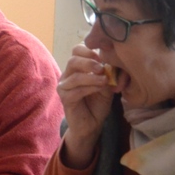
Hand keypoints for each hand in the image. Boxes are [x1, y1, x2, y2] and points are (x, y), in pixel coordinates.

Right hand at [58, 44, 115, 167]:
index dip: (89, 50)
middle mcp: (67, 75)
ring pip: (74, 76)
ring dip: (92, 77)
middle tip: (102, 68)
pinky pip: (75, 90)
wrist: (92, 124)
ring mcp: (64, 87)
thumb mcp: (107, 85)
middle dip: (89, 62)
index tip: (103, 55)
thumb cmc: (98, 103)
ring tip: (105, 81)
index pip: (77, 50)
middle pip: (73, 60)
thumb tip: (111, 63)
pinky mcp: (65, 99)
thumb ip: (108, 73)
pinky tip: (100, 89)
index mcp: (77, 68)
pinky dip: (89, 88)